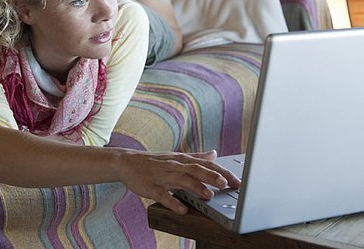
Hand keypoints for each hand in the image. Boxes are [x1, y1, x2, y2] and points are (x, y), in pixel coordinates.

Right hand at [116, 149, 240, 214]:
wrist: (127, 162)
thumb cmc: (154, 162)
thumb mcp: (176, 157)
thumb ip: (196, 157)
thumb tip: (214, 154)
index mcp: (182, 160)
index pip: (206, 164)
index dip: (222, 172)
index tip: (236, 181)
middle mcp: (175, 166)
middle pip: (196, 170)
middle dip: (212, 177)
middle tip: (227, 184)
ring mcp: (162, 176)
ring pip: (181, 180)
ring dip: (196, 187)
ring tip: (208, 195)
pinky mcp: (151, 187)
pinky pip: (163, 195)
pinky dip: (173, 202)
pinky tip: (182, 209)